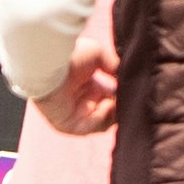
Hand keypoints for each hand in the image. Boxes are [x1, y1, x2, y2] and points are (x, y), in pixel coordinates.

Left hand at [36, 5, 118, 135]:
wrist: (49, 63)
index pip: (111, 97)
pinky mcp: (67, 125)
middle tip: (128, 100)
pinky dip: (101, 119)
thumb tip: (125, 76)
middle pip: (109, 113)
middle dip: (121, 107)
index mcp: (89, 85)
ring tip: (114, 102)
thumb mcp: (98, 55)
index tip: (133, 90)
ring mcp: (75, 114)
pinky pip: (90, 128)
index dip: (123, 96)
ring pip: (103, 123)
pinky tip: (105, 106)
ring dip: (113, 114)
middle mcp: (82, 100)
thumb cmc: (71, 55)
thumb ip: (114, 66)